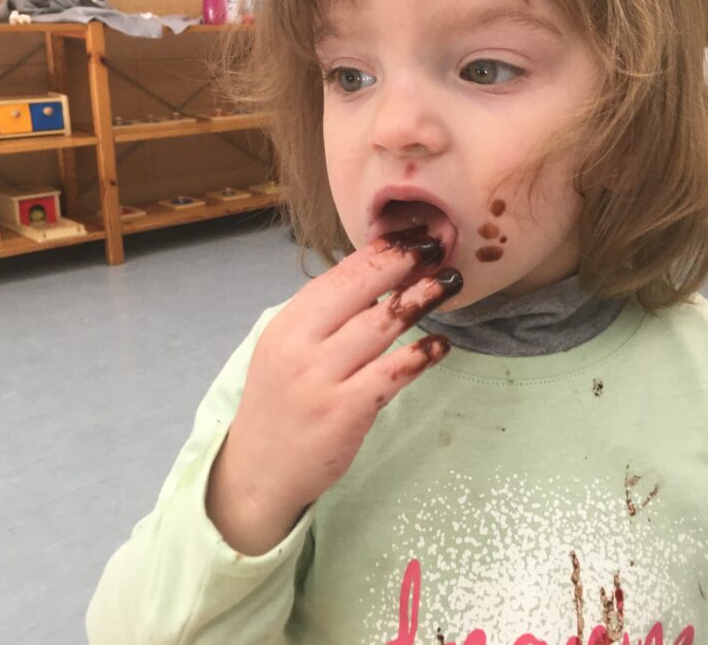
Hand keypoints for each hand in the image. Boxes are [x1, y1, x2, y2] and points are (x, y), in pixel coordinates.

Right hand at [207, 228, 461, 554]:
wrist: (259, 471)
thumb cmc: (281, 405)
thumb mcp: (286, 350)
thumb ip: (323, 318)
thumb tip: (375, 278)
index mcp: (287, 324)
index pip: (337, 275)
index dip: (379, 253)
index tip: (411, 236)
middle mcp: (300, 345)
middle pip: (359, 290)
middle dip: (402, 263)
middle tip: (436, 247)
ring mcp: (321, 378)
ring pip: (380, 326)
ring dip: (420, 300)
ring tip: (448, 282)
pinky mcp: (344, 411)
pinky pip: (390, 374)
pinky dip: (420, 355)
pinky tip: (440, 344)